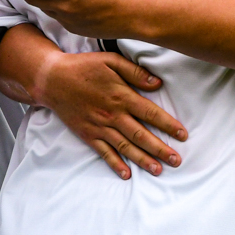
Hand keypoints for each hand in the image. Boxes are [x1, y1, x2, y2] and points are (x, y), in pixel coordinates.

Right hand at [35, 50, 187, 179]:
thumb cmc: (84, 67)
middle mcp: (112, 115)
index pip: (150, 113)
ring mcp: (99, 127)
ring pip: (125, 147)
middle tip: (177, 161)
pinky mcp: (88, 134)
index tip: (183, 135)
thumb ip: (135, 72)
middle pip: (141, 135)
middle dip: (161, 149)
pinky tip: (127, 174)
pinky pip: (103, 152)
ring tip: (158, 170)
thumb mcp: (111, 60)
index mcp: (121, 96)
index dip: (168, 125)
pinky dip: (115, 164)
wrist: (52, 79)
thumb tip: (157, 83)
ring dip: (143, 160)